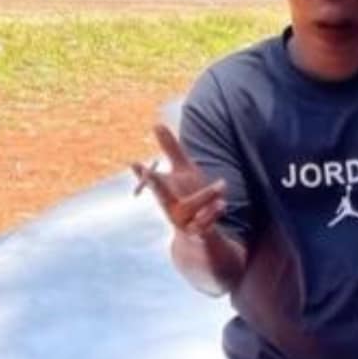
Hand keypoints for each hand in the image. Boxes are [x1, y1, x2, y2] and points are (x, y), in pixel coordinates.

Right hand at [130, 123, 227, 238]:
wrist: (200, 235)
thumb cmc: (187, 195)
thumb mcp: (183, 170)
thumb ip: (171, 149)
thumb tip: (156, 123)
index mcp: (165, 192)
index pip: (152, 181)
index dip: (144, 173)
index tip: (134, 163)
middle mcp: (170, 208)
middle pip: (162, 197)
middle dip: (157, 185)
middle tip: (151, 173)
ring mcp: (183, 223)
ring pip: (188, 211)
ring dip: (204, 197)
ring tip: (222, 183)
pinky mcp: (199, 234)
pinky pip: (204, 227)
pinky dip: (213, 215)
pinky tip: (223, 204)